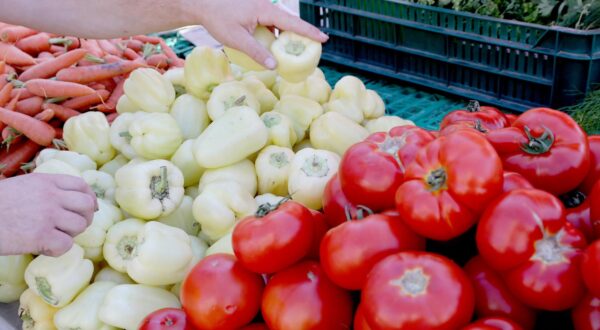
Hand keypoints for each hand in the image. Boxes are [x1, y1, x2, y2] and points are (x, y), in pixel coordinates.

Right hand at [0, 173, 97, 256]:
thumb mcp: (21, 186)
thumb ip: (44, 189)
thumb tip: (70, 199)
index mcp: (46, 181)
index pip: (82, 186)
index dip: (89, 198)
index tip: (90, 208)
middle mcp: (51, 196)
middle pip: (86, 205)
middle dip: (85, 217)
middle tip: (74, 226)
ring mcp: (48, 216)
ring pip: (79, 226)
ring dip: (70, 234)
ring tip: (54, 236)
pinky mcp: (41, 236)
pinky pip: (66, 245)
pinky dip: (58, 249)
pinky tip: (44, 248)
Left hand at [196, 0, 327, 68]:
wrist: (201, 3)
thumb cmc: (217, 18)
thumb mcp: (236, 39)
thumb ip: (256, 52)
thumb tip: (274, 67)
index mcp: (264, 9)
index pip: (292, 22)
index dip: (309, 31)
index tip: (324, 38)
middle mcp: (265, 5)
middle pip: (289, 21)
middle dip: (302, 34)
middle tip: (315, 47)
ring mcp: (259, 7)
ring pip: (279, 22)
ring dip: (287, 35)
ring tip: (295, 50)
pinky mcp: (253, 10)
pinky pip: (270, 22)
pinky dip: (276, 33)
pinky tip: (274, 45)